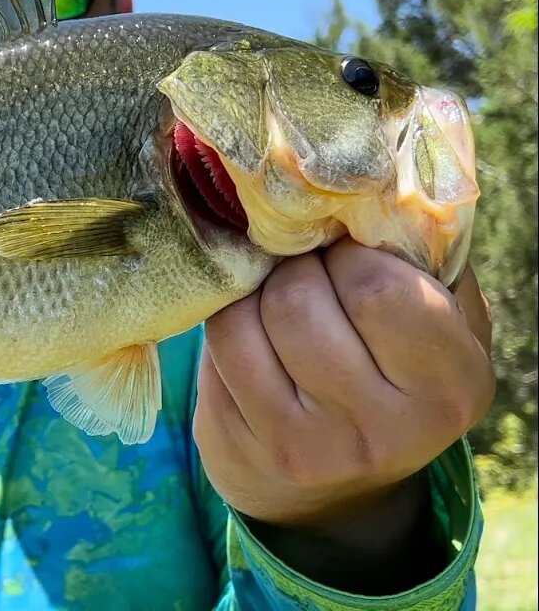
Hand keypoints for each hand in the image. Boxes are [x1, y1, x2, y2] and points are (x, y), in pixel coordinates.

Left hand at [193, 238, 493, 590]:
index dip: (351, 253)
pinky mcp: (248, 445)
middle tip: (305, 268)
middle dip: (295, 266)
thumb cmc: (391, 368)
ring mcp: (311, 445)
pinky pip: (218, 346)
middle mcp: (386, 427)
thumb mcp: (439, 321)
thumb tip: (377, 182)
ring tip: (277, 294)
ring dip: (254, 290)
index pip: (380, 288)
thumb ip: (423, 257)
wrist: (334, 486)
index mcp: (451, 384)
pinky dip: (227, 319)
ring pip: (248, 318)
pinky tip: (250, 328)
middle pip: (301, 300)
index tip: (348, 254)